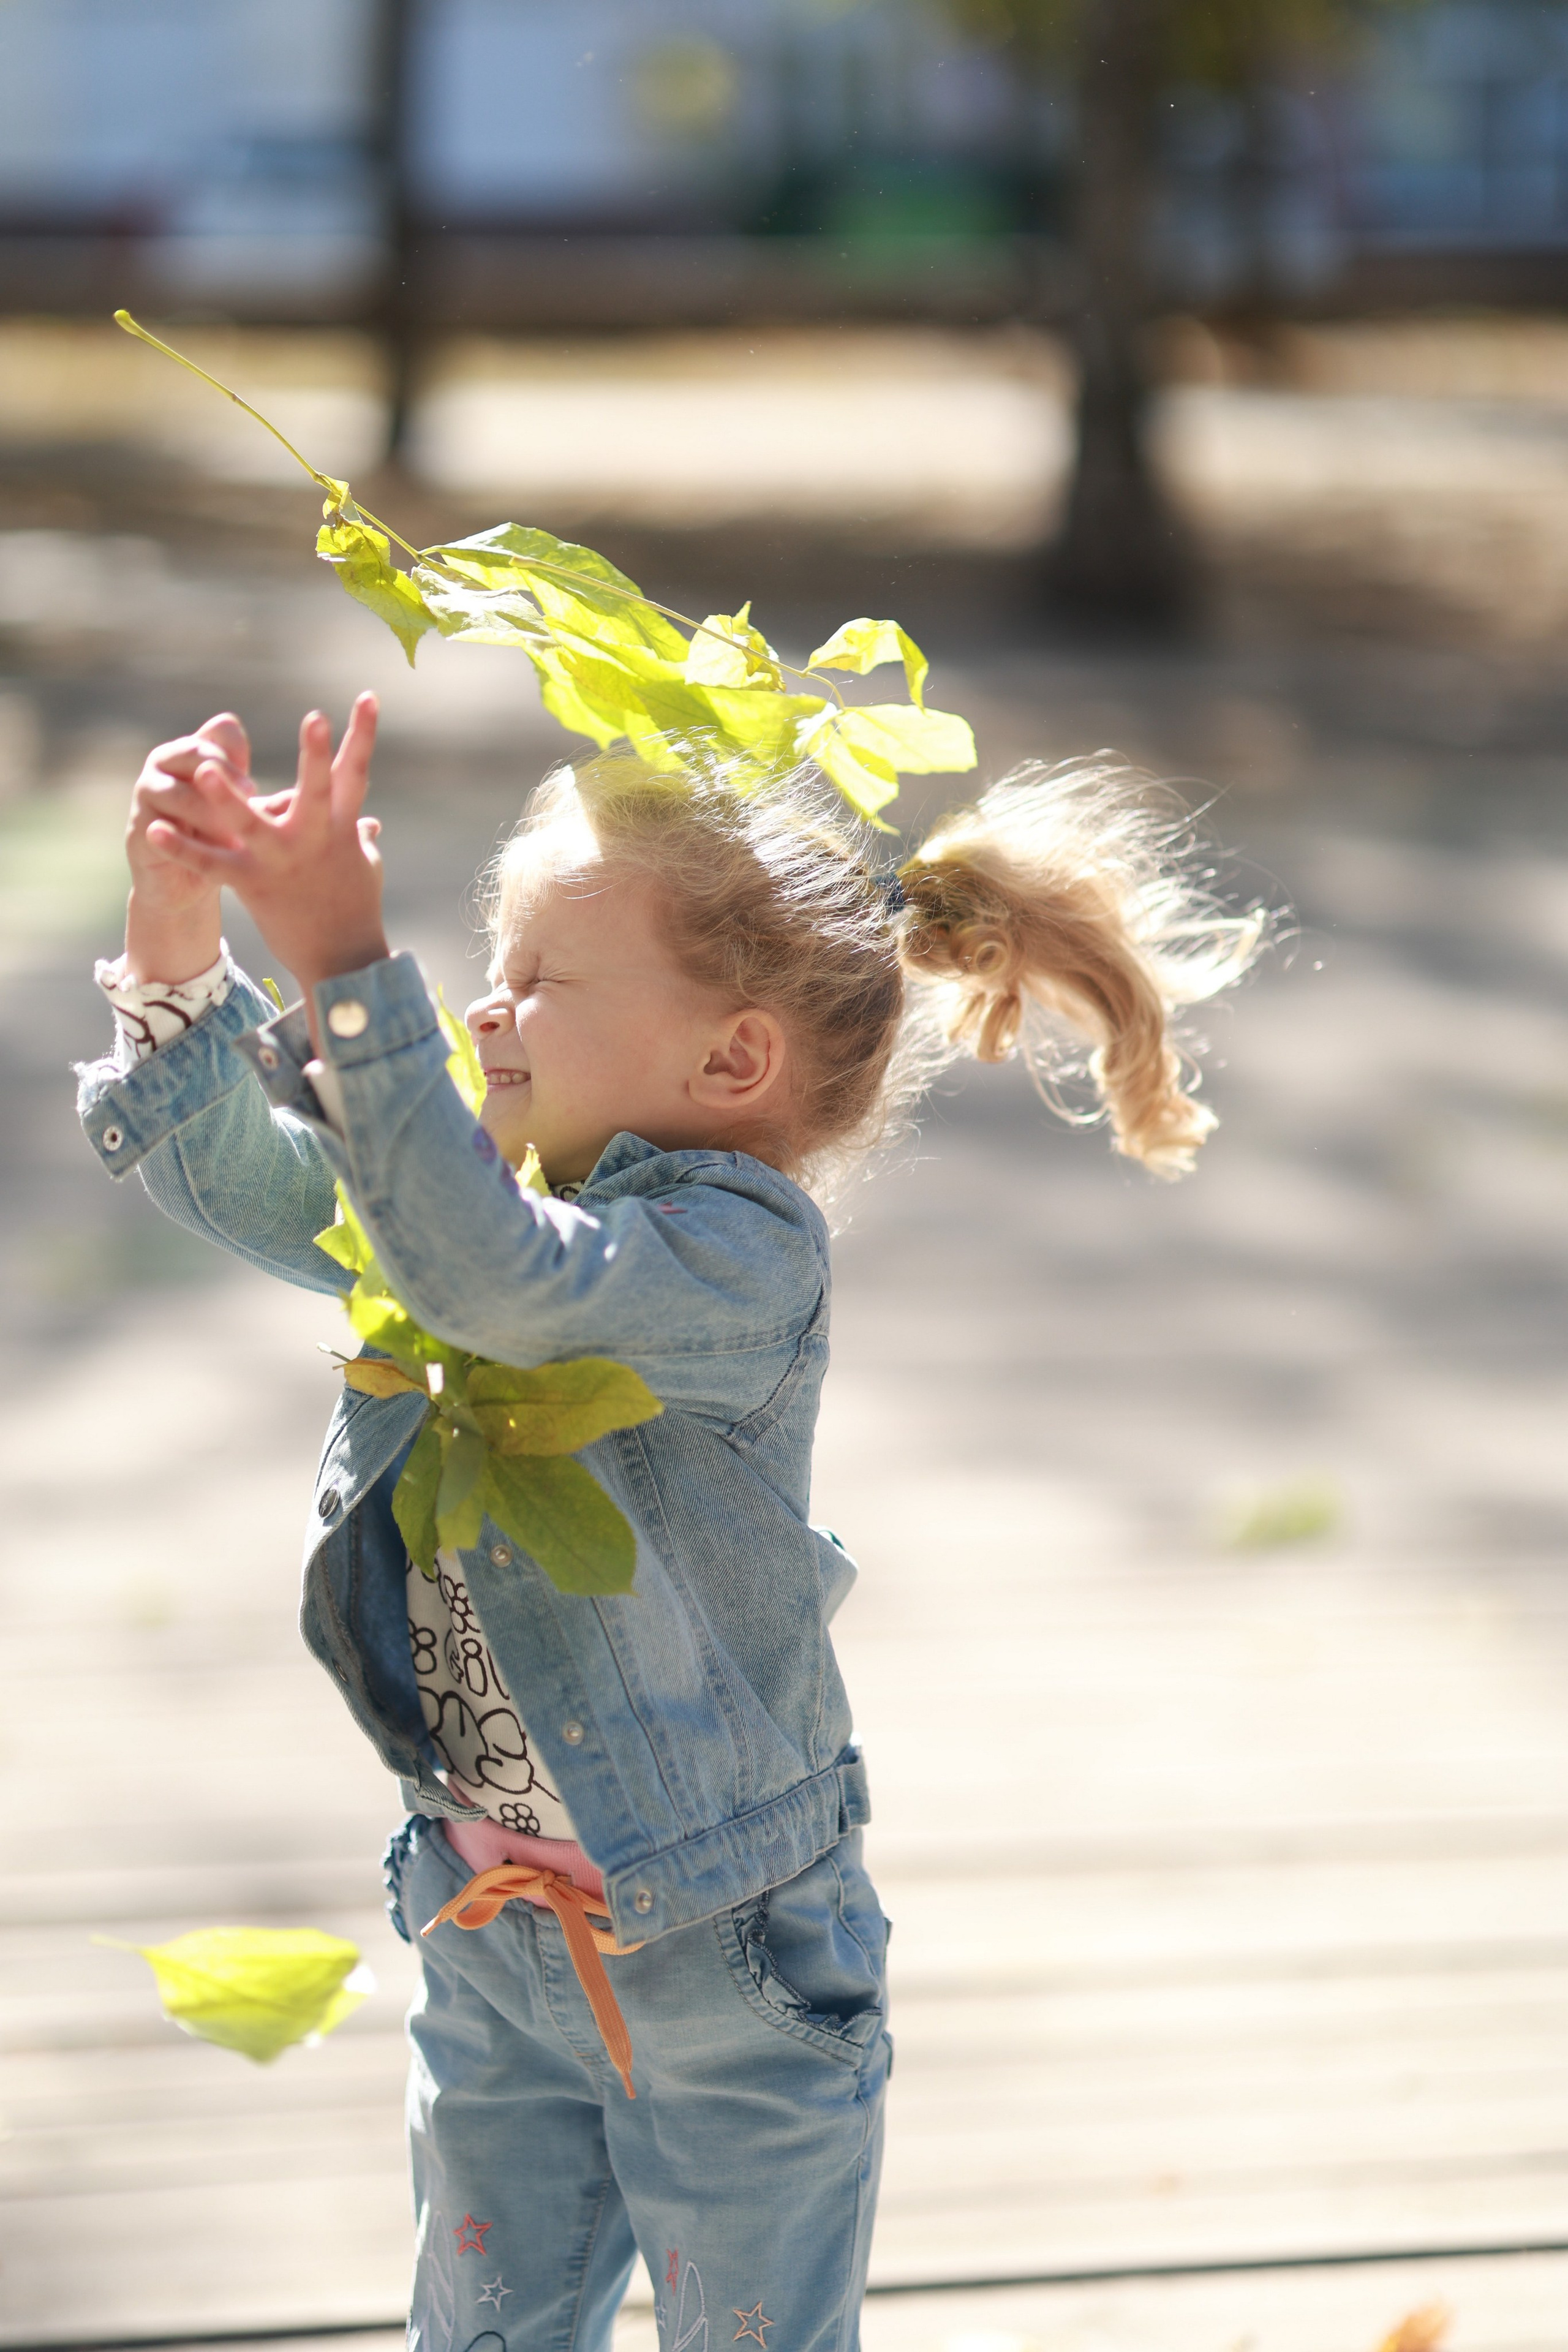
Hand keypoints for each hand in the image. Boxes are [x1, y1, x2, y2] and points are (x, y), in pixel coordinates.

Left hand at [150, 694, 387, 1034]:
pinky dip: (181, 848)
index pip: (355, 772)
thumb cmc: (355, 907)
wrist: (340, 958)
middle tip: (314, 717)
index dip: (363, 733)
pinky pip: (211, 865)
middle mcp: (313, 839)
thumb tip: (370, 823)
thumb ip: (359, 837)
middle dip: (316, 754)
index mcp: (341, 827)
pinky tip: (152, 830)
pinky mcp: (252, 885)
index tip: (367, 696)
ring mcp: (281, 862)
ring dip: (224, 798)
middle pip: (316, 790)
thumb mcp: (363, 866)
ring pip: (249, 824)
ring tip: (203, 770)